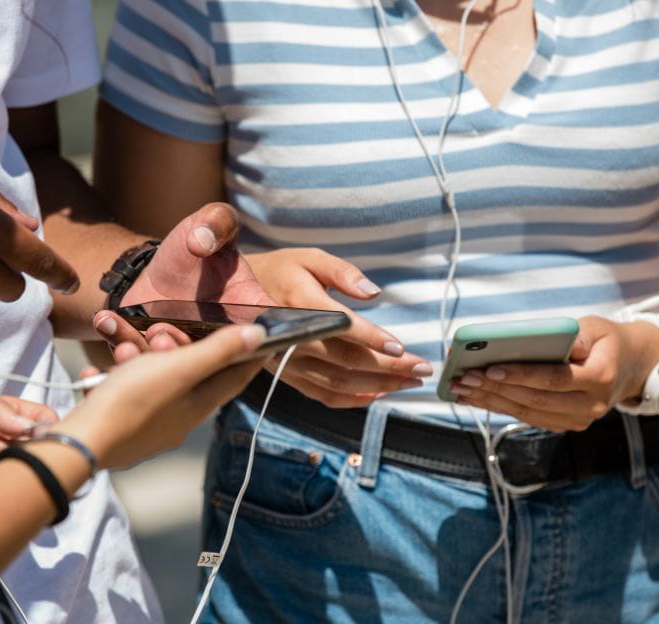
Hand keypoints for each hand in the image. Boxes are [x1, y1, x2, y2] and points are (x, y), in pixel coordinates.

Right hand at [50, 324, 268, 469]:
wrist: (81, 442)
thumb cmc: (132, 401)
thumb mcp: (179, 368)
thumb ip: (219, 351)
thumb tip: (259, 336)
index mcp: (199, 406)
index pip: (235, 378)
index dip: (249, 357)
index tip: (262, 341)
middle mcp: (179, 420)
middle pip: (187, 375)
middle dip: (172, 348)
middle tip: (156, 333)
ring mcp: (149, 427)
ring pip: (150, 382)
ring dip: (136, 361)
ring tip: (121, 352)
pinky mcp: (121, 430)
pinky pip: (122, 396)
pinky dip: (111, 381)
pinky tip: (96, 376)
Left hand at [92, 203, 274, 349]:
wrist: (156, 266)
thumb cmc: (195, 244)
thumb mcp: (211, 222)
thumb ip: (218, 221)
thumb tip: (203, 240)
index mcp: (249, 310)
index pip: (263, 331)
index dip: (253, 339)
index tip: (233, 334)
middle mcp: (221, 339)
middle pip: (210, 358)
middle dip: (187, 353)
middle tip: (165, 335)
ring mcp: (186, 349)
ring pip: (171, 365)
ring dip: (152, 353)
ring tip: (138, 334)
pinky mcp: (153, 351)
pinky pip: (137, 355)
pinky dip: (119, 342)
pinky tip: (106, 321)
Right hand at [242, 248, 431, 407]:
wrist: (235, 293)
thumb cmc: (281, 271)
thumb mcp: (310, 258)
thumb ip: (342, 272)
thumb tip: (373, 292)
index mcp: (297, 303)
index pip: (339, 326)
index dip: (371, 339)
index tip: (402, 347)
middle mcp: (290, 337)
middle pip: (345, 360)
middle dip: (389, 368)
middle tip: (423, 369)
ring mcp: (287, 361)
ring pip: (338, 383)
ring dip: (378, 386)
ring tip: (409, 382)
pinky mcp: (286, 376)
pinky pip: (323, 394)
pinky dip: (353, 398)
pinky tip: (378, 393)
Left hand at [451, 316, 658, 430]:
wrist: (629, 366)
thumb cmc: (606, 341)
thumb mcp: (598, 327)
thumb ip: (579, 334)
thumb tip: (557, 340)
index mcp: (600, 377)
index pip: (555, 379)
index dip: (521, 375)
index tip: (490, 368)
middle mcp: (591, 404)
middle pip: (536, 399)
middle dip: (496, 389)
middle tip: (464, 379)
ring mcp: (579, 419)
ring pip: (528, 412)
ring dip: (491, 401)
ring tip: (461, 389)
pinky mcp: (566, 424)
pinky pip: (528, 417)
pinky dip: (500, 407)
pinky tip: (476, 398)